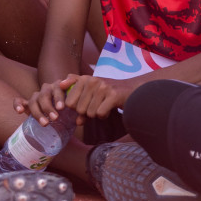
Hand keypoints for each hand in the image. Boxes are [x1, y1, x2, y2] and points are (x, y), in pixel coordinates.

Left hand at [16, 74, 130, 125]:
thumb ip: (80, 105)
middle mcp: (92, 81)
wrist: (132, 89)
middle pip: (79, 109)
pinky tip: (110, 108)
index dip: (76, 109)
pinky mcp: (113, 95)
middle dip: (87, 113)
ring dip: (97, 114)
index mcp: (84, 79)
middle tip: (97, 106)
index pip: (69, 102)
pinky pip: (100, 113)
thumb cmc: (108, 93)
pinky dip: (105, 115)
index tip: (85, 106)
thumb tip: (76, 122)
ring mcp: (103, 87)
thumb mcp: (91, 94)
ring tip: (104, 105)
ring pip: (90, 113)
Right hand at [17, 75, 78, 125]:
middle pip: (45, 94)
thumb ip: (80, 113)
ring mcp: (37, 95)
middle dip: (49, 106)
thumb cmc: (70, 111)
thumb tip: (80, 121)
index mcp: (60, 87)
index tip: (62, 108)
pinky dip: (18, 104)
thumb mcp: (77, 110)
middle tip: (55, 118)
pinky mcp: (27, 102)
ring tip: (45, 123)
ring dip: (38, 111)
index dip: (59, 97)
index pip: (58, 88)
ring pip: (34, 98)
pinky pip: (18, 100)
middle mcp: (47, 89)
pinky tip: (19, 111)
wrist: (62, 114)